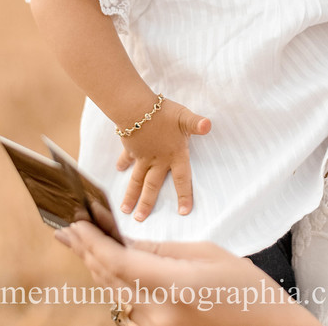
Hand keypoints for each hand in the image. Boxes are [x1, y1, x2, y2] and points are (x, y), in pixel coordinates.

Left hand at [55, 221, 313, 325]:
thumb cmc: (247, 289)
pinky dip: (116, 288)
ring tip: (81, 243)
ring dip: (98, 269)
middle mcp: (158, 315)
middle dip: (86, 251)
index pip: (117, 263)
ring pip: (115, 296)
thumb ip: (161, 251)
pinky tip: (109, 270)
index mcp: (172, 287)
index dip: (90, 242)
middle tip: (66, 229)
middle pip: (109, 279)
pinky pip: (129, 311)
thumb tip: (125, 243)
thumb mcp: (207, 255)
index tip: (71, 223)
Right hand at [115, 97, 210, 219]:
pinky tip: (119, 170)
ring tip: (125, 210)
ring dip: (131, 194)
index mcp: (174, 156)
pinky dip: (123, 164)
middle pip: (152, 186)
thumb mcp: (184, 117)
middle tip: (140, 220)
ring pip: (137, 179)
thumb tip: (209, 125)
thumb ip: (196, 123)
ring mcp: (142, 156)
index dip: (184, 196)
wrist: (136, 108)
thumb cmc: (163, 113)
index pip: (182, 179)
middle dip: (146, 204)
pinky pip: (127, 158)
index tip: (183, 213)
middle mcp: (158, 160)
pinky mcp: (131, 147)